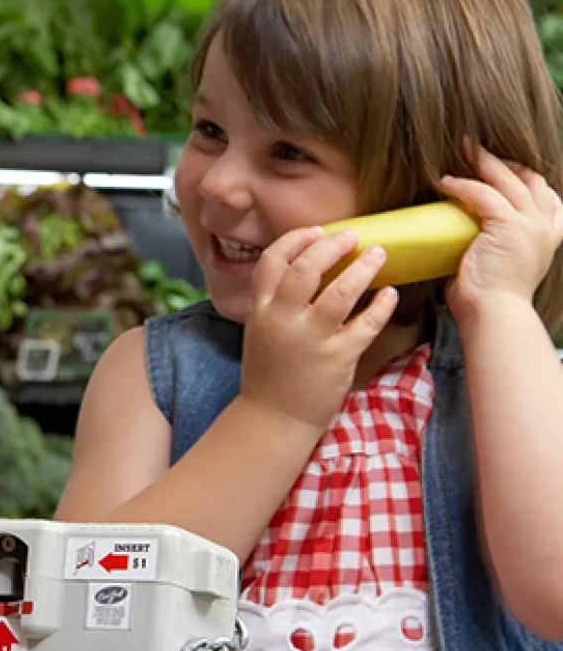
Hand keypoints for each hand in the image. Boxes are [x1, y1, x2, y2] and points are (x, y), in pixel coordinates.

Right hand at [240, 227, 398, 432]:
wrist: (274, 418)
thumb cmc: (269, 373)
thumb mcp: (261, 330)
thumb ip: (277, 301)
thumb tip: (309, 267)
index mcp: (261, 310)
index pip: (272, 260)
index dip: (295, 239)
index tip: (316, 231)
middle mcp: (283, 319)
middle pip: (306, 268)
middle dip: (332, 245)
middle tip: (352, 237)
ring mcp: (311, 339)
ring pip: (340, 291)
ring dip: (363, 268)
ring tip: (378, 254)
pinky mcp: (338, 357)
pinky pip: (366, 324)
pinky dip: (381, 305)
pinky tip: (390, 293)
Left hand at [441, 145, 562, 325]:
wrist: (494, 314)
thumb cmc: (487, 298)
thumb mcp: (498, 262)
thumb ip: (492, 242)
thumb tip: (462, 232)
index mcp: (548, 235)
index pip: (544, 193)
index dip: (521, 174)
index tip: (497, 165)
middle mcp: (545, 226)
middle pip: (529, 179)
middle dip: (502, 161)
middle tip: (474, 148)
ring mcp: (531, 225)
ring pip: (509, 180)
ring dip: (483, 162)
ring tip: (462, 150)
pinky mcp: (509, 226)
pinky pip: (484, 194)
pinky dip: (464, 185)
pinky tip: (447, 182)